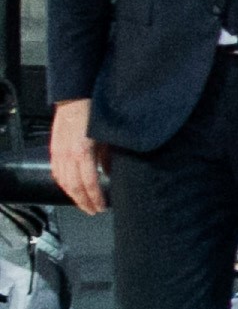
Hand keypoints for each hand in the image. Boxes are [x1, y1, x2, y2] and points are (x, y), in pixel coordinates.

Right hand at [47, 99, 105, 215]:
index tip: (102, 207)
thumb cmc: (95, 115)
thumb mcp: (108, 137)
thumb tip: (111, 174)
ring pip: (64, 182)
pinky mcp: (54, 149)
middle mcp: (68, 154)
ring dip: (74, 196)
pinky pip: (57, 172)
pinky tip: (71, 189)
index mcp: (83, 152)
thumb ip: (109, 157)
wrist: (75, 98)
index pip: (89, 183)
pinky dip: (63, 184)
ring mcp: (59, 152)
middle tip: (94, 210)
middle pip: (75, 187)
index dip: (95, 198)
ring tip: (84, 204)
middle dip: (85, 202)